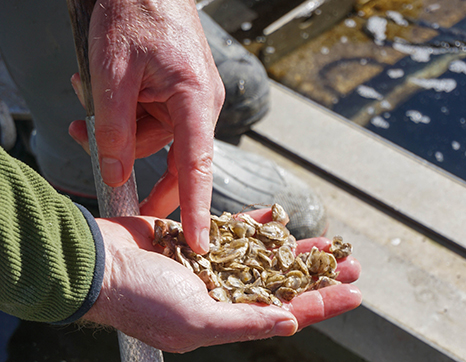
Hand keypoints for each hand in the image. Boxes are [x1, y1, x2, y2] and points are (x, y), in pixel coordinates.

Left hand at [69, 0, 224, 253]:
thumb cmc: (134, 10)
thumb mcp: (111, 71)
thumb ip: (112, 128)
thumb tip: (114, 174)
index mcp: (193, 100)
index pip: (197, 166)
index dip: (198, 209)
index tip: (199, 243)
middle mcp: (201, 104)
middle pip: (173, 158)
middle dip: (136, 165)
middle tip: (98, 161)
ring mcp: (194, 99)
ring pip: (158, 139)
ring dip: (122, 134)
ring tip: (87, 112)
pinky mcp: (182, 93)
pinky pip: (157, 120)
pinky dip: (130, 119)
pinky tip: (106, 99)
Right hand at [83, 209, 361, 352]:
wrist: (102, 262)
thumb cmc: (141, 298)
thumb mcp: (195, 321)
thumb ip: (243, 323)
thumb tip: (290, 322)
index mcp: (225, 318)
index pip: (284, 312)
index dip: (321, 303)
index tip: (352, 293)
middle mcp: (224, 293)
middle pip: (283, 283)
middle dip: (317, 274)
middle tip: (352, 263)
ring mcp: (214, 264)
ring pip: (267, 256)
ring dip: (296, 249)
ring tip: (328, 242)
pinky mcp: (201, 239)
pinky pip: (237, 231)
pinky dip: (259, 225)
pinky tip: (281, 219)